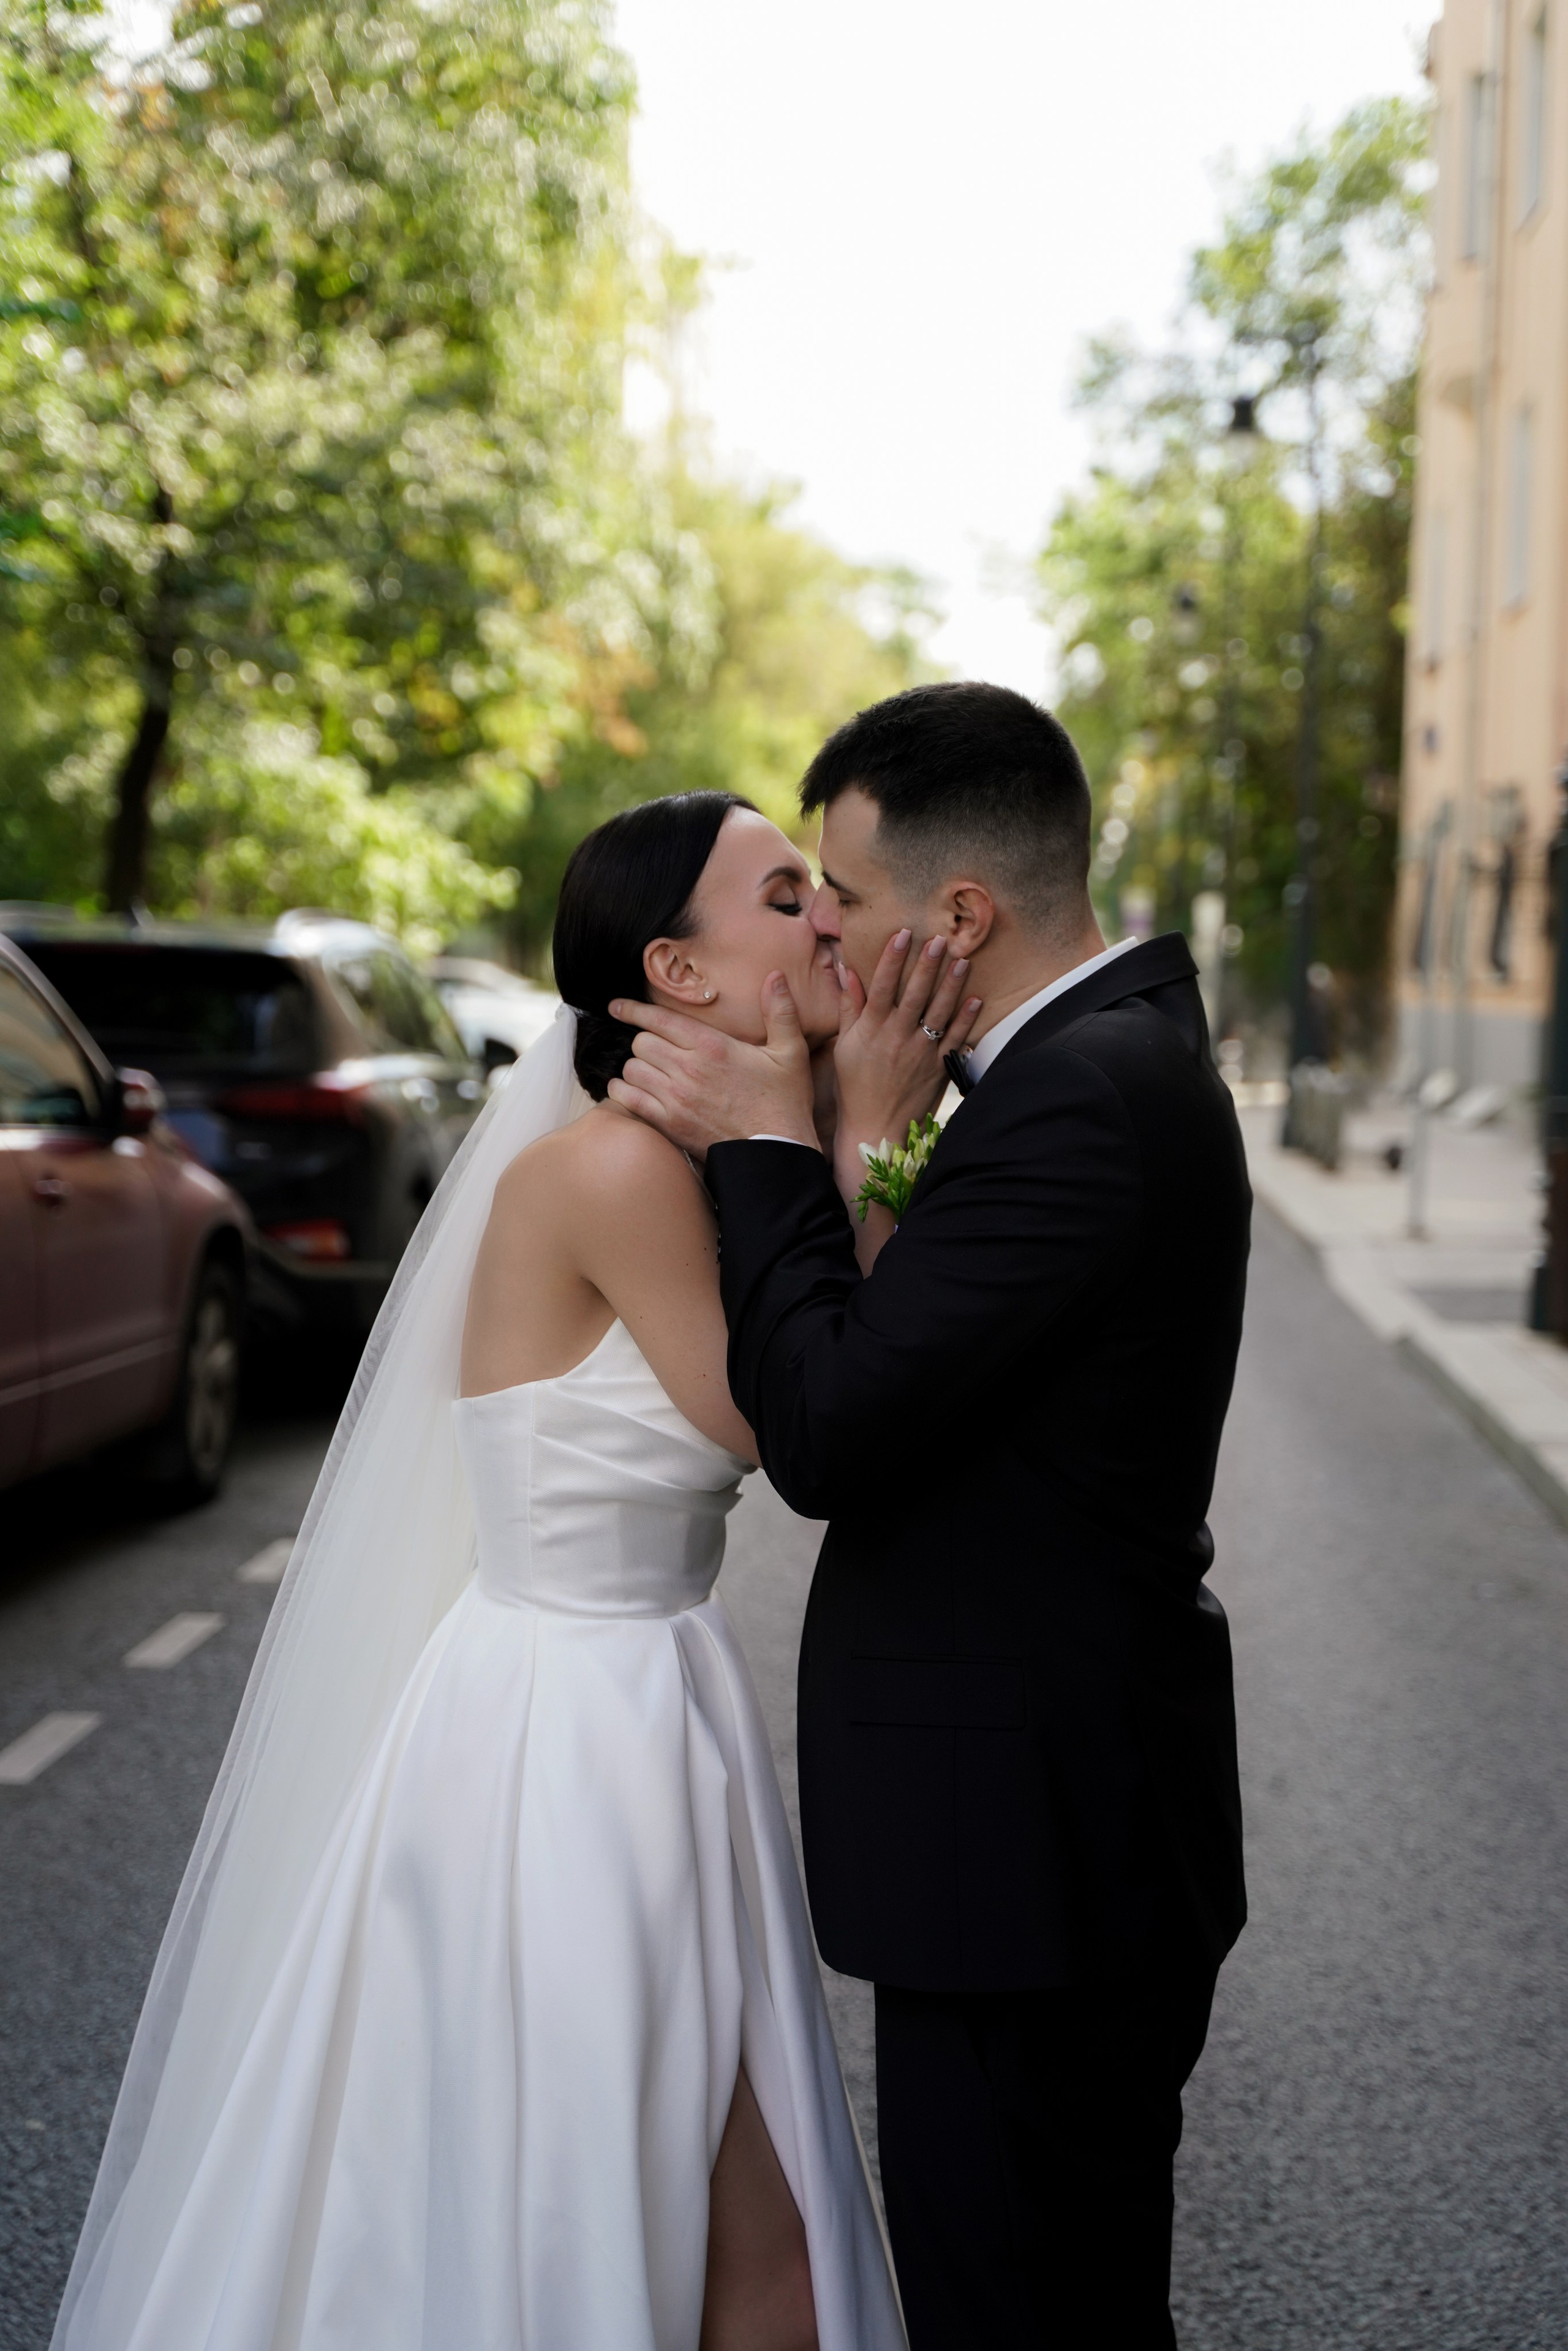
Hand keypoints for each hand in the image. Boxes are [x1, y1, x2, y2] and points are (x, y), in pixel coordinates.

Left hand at [606, 975, 818, 1155]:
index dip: (633, 1010)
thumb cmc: (783, 1103)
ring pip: (631, 1069)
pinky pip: (628, 1099)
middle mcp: (688, 1068)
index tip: (617, 1007)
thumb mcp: (790, 1053)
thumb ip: (781, 1012)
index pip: (659, 1019)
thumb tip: (776, 976)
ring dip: (636, 1067)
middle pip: (641, 1042)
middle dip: (645, 1042)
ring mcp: (675, 1097)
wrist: (775, 1153)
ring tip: (647, 1071)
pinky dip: (623, 1092)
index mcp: (712, 1045)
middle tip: (655, 1049)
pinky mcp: (668, 1123)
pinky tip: (631, 1091)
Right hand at [832, 930, 981, 1178]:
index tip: (902, 934)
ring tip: (962, 959)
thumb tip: (846, 971)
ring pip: (939, 1012)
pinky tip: (976, 998)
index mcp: (871, 1029)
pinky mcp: (938, 1068)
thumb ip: (848, 1007)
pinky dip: (966, 1019)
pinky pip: (955, 1039)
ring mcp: (920, 1053)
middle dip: (927, 964)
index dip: (892, 959)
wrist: (876, 1127)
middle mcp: (897, 1037)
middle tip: (939, 939)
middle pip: (915, 994)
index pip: (882, 986)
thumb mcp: (845, 1046)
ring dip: (952, 984)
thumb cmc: (856, 1086)